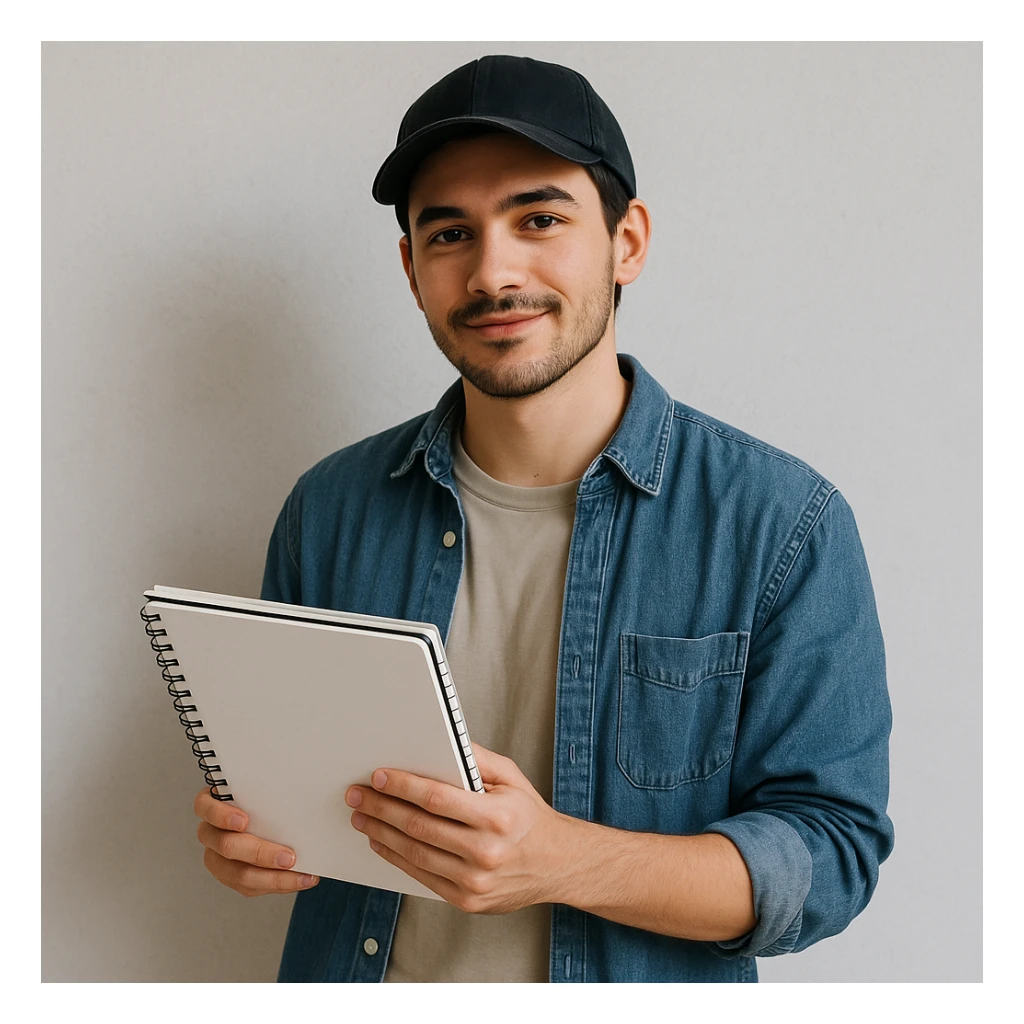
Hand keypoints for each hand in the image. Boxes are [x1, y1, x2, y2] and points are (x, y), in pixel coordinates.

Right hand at [193, 787, 320, 896]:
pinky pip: (249, 886)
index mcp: (212, 803)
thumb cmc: (266, 793)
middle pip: (226, 845)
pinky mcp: (230, 875)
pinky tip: (301, 879)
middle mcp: (210, 831)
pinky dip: (277, 884)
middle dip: (260, 853)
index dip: (221, 814)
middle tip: (290, 857)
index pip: (205, 806)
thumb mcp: (265, 782)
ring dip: (272, 878)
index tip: (244, 820)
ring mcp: (217, 856)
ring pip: (237, 874)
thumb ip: (271, 782)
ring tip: (302, 875)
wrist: (271, 811)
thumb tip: (301, 772)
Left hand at [345, 743, 576, 913]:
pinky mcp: (466, 900)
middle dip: (382, 807)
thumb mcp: (512, 778)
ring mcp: (474, 881)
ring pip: (414, 853)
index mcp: (498, 817)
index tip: (379, 776)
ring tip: (362, 816)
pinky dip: (395, 857)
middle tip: (358, 794)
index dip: (404, 786)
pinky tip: (381, 841)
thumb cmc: (529, 817)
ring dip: (381, 832)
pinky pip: (421, 876)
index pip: (438, 799)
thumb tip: (441, 740)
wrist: (557, 865)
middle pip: (419, 826)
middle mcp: (486, 852)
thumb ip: (476, 759)